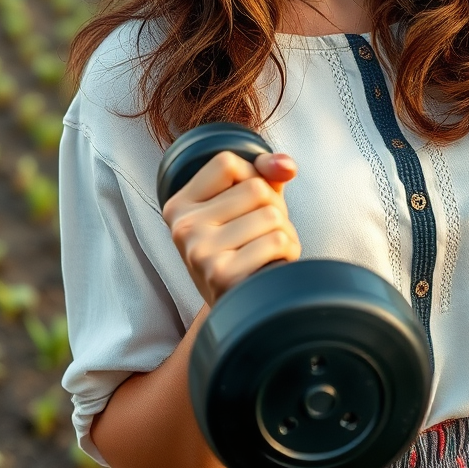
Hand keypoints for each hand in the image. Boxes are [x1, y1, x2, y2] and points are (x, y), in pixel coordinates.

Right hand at [161, 150, 300, 306]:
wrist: (238, 304)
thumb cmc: (244, 245)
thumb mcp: (246, 203)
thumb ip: (265, 172)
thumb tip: (286, 166)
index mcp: (180, 204)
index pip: (227, 162)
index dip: (253, 176)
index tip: (249, 202)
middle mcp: (183, 227)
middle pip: (256, 188)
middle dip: (274, 207)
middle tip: (264, 231)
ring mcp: (199, 252)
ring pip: (271, 215)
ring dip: (285, 231)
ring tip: (270, 249)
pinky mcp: (221, 276)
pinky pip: (277, 242)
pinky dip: (288, 250)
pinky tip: (273, 264)